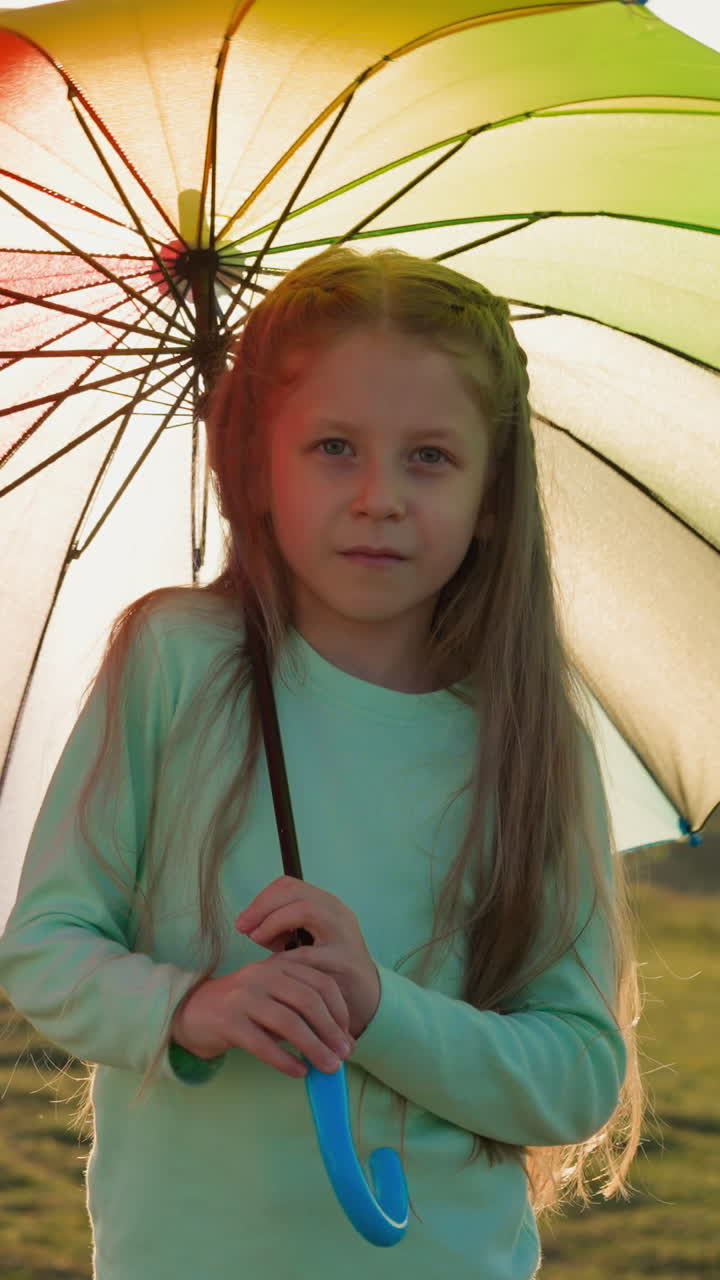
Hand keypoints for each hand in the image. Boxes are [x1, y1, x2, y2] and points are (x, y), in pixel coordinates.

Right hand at [170, 954, 354, 1075]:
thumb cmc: (238, 1009)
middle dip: (331, 1030)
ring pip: (288, 1022)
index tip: (347, 1033)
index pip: (319, 981)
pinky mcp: (227, 1021)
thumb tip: (336, 1040)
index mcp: (276, 966)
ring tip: (328, 1067)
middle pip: (307, 1000)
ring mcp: (242, 997)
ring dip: (314, 1047)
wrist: (188, 1011)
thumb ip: (297, 1010)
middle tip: (345, 1054)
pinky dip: (285, 1060)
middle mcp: (260, 976)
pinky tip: (299, 1071)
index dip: (339, 1008)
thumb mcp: (270, 998)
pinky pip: (263, 1044)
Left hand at [235, 876, 380, 1040]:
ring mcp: (342, 935)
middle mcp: (337, 913)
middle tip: (242, 928)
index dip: (261, 899)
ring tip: (258, 941)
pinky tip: (271, 969)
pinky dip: (283, 958)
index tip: (244, 920)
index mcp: (326, 904)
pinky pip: (307, 954)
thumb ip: (281, 928)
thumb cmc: (328, 969)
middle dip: (261, 907)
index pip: (289, 885)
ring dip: (273, 923)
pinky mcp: (343, 962)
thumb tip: (248, 924)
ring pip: (305, 910)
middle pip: (294, 892)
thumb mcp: (306, 940)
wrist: (367, 997)